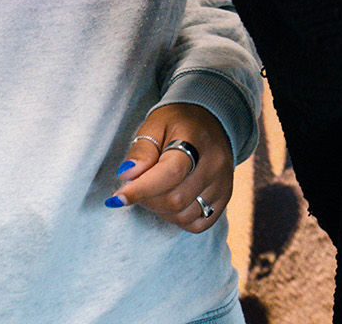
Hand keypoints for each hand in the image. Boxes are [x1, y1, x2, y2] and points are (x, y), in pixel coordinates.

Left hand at [106, 104, 233, 233]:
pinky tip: (172, 201)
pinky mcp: (225, 197)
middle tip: (137, 187)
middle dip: (147, 199)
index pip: (170, 174)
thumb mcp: (154, 125)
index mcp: (196, 141)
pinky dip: (179, 219)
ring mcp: (223, 183)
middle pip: (175, 200)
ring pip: (184, 215)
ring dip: (161, 210)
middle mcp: (215, 165)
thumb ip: (141, 150)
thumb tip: (127, 176)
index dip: (141, 190)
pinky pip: (198, 224)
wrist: (212, 118)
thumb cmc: (177, 122)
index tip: (116, 198)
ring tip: (156, 191)